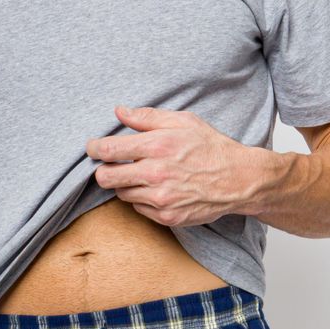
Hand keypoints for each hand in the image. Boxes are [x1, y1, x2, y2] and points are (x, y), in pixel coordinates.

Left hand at [86, 104, 264, 228]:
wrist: (237, 180)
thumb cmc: (210, 147)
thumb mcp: (182, 121)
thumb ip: (147, 117)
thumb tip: (120, 111)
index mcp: (157, 146)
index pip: (109, 150)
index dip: (94, 149)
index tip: (92, 148)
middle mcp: (155, 174)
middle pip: (106, 178)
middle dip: (102, 171)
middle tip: (108, 165)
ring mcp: (160, 199)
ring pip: (122, 194)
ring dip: (125, 184)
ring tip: (140, 175)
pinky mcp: (166, 217)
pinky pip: (139, 209)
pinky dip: (141, 199)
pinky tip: (156, 189)